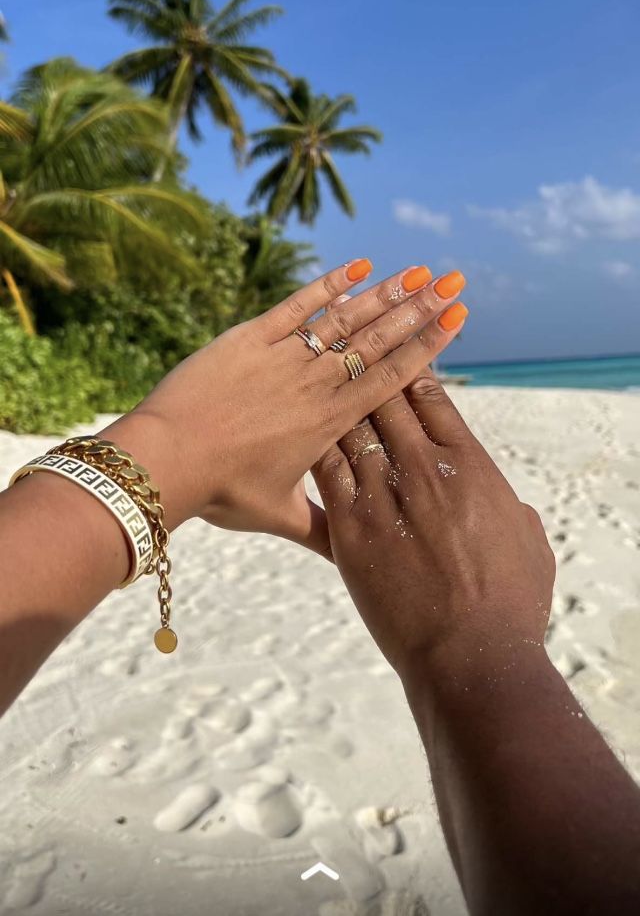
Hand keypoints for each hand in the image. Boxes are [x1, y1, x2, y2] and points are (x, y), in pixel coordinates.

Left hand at [111, 261, 467, 554]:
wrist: (165, 460)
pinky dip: (326, 285)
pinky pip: (296, 306)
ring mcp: (283, 357)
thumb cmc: (221, 491)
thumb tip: (355, 563)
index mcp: (330, 422)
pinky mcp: (249, 338)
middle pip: (378, 340)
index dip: (428, 346)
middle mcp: (315, 384)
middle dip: (420, 309)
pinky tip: (355, 265)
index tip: (458, 319)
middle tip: (455, 281)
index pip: (392, 377)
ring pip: (345, 319)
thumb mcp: (278, 516)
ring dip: (384, 293)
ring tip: (419, 271)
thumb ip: (323, 532)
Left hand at [311, 368, 554, 675]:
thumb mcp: (529, 543)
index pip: (432, 400)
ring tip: (319, 383)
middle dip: (368, 376)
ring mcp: (384, 495)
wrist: (470, 656)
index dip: (411, 373)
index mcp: (470, 464)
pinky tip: (300, 430)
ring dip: (336, 403)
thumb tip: (511, 507)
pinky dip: (315, 444)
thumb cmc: (510, 606)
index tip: (397, 363)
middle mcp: (425, 468)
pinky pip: (325, 469)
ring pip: (351, 427)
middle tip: (350, 361)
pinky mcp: (350, 527)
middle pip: (386, 400)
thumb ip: (513, 512)